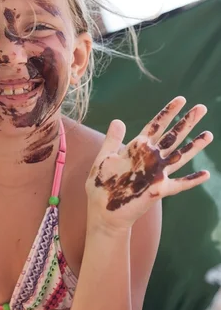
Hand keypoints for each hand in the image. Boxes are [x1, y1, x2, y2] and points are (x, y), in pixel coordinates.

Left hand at [85, 96, 212, 230]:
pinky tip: (205, 174)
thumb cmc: (101, 184)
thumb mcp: (104, 158)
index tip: (181, 99)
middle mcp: (150, 159)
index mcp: (137, 148)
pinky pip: (178, 185)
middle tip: (202, 108)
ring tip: (209, 134)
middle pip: (172, 137)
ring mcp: (156, 174)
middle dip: (186, 122)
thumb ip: (113, 140)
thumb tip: (118, 120)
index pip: (156, 126)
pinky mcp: (157, 190)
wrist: (101, 210)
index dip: (168, 112)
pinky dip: (191, 180)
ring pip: (179, 157)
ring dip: (194, 146)